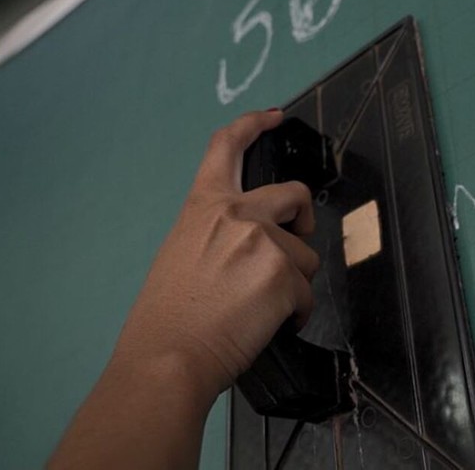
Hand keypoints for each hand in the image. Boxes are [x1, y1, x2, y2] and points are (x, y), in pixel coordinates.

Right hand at [113, 110, 318, 396]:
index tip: (272, 117)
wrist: (168, 358)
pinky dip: (296, 312)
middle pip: (294, 194)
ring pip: (305, 257)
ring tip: (261, 309)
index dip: (253, 124)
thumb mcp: (181, 253)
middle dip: (302, 219)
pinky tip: (273, 324)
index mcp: (204, 206)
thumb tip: (247, 242)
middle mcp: (236, 215)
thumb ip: (216, 233)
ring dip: (293, 283)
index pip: (226, 146)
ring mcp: (263, 243)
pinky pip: (307, 293)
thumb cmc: (167, 317)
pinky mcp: (284, 276)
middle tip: (293, 244)